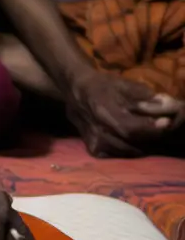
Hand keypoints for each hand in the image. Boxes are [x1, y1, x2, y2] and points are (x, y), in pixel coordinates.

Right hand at [66, 69, 181, 156]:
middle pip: (131, 143)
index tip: (165, 123)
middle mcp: (97, 130)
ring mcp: (94, 141)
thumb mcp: (122, 84)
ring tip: (147, 136)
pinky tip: (131, 142)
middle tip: (158, 128)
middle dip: (150, 137)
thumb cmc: (100, 85)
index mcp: (103, 112)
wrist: (75, 90)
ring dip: (141, 146)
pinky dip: (128, 151)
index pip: (131, 128)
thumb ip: (143, 95)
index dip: (150, 129)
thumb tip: (165, 104)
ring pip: (126, 152)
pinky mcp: (93, 148)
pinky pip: (117, 155)